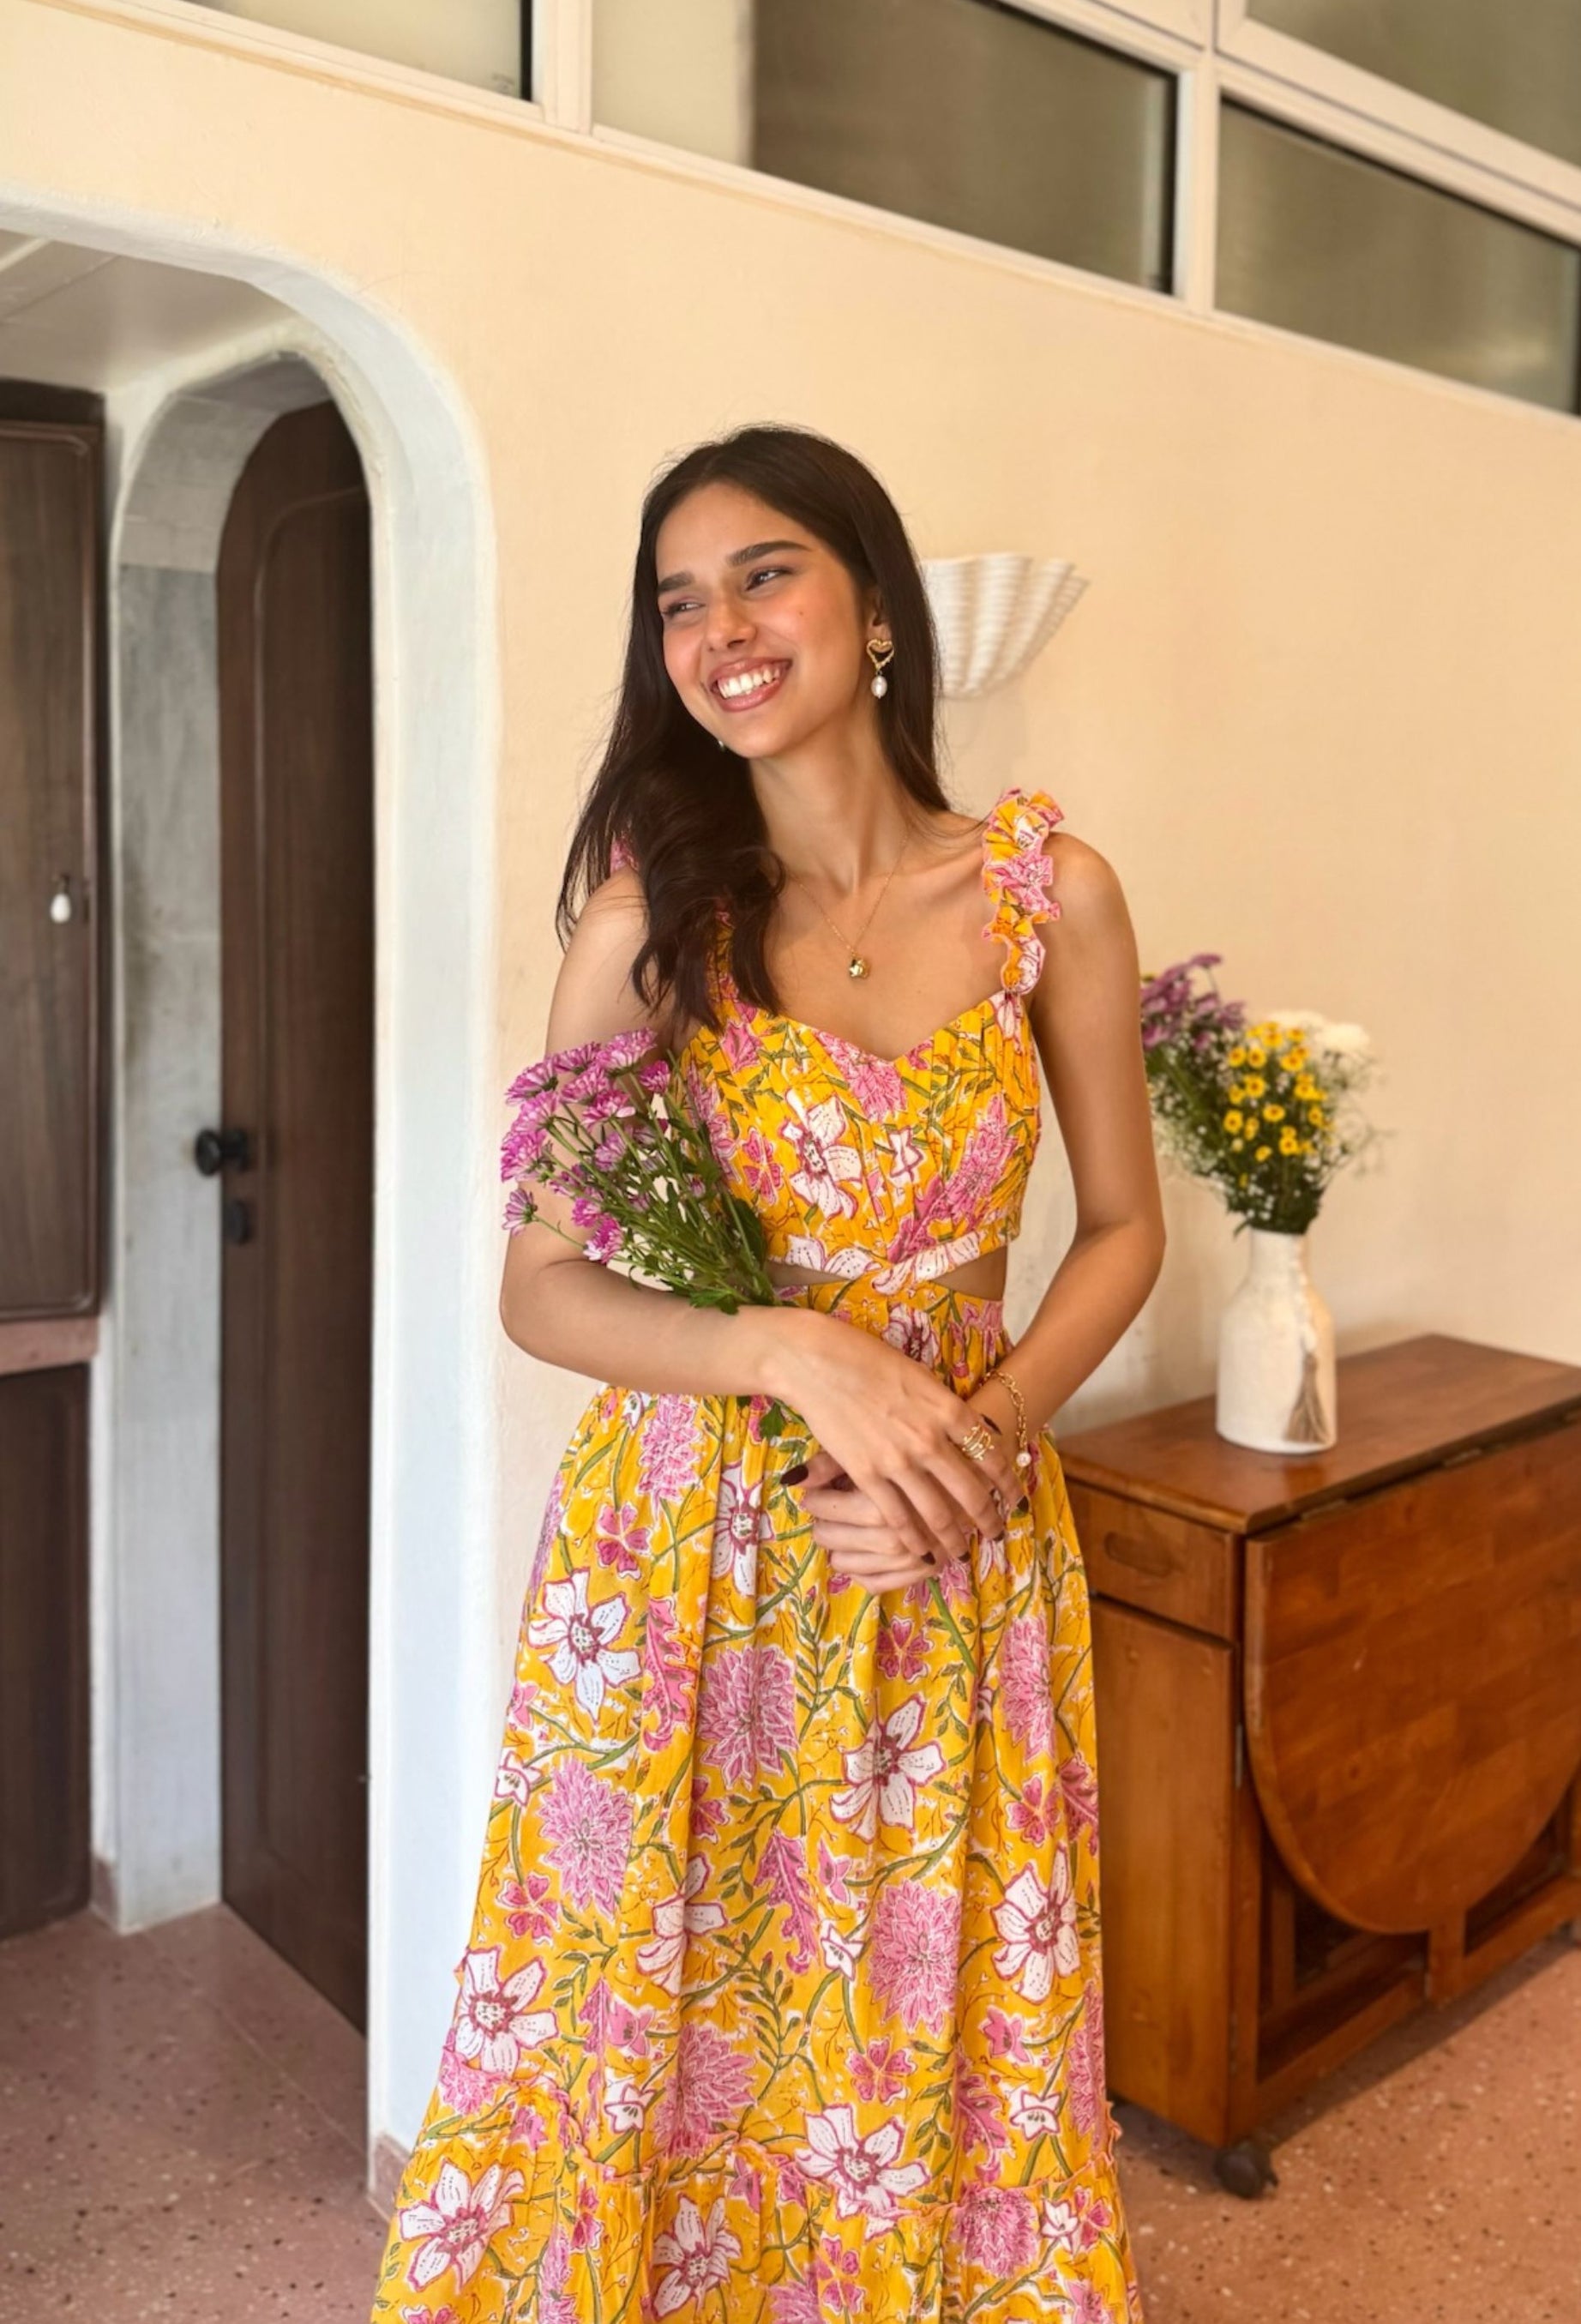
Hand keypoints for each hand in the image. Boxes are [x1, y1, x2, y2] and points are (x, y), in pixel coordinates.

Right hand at [766, 1308, 1019, 1563]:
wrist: (818, 1361)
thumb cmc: (868, 1358)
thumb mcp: (920, 1376)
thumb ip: (942, 1406)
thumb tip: (963, 1429)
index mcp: (948, 1409)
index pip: (991, 1455)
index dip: (1006, 1482)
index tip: (1013, 1498)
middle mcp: (930, 1439)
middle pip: (971, 1492)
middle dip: (988, 1518)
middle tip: (995, 1533)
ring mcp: (898, 1460)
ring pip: (937, 1513)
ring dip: (954, 1538)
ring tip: (961, 1552)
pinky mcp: (866, 1474)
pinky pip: (898, 1516)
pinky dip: (914, 1539)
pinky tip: (922, 1551)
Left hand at [794, 1447, 967, 1593]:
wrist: (977, 1455)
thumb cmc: (917, 1440)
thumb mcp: (875, 1442)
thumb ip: (832, 1462)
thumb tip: (794, 1480)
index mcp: (885, 1495)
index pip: (828, 1511)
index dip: (816, 1504)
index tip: (812, 1498)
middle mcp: (900, 1532)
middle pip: (837, 1539)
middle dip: (823, 1530)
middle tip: (818, 1518)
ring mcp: (916, 1553)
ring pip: (855, 1565)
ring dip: (838, 1554)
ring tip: (833, 1537)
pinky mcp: (930, 1567)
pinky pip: (880, 1584)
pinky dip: (860, 1576)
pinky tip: (851, 1561)